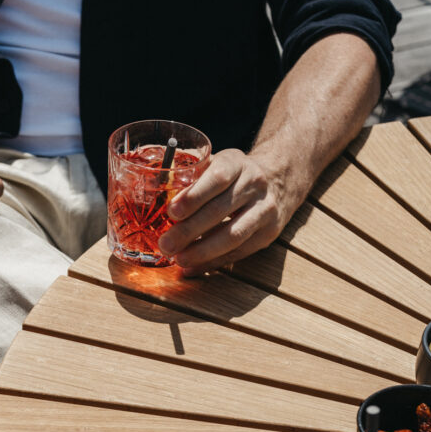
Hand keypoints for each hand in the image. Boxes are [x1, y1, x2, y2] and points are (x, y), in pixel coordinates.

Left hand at [156, 148, 295, 272]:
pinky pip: (238, 253)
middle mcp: (254, 184)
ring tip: (178, 259)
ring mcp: (265, 210)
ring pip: (233, 235)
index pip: (218, 177)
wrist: (277, 181)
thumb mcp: (216, 164)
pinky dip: (212, 263)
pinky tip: (191, 268)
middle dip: (190, 230)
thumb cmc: (232, 176)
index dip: (194, 195)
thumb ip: (190, 176)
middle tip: (165, 244)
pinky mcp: (268, 234)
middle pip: (221, 210)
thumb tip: (153, 194)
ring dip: (202, 251)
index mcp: (237, 163)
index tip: (172, 212)